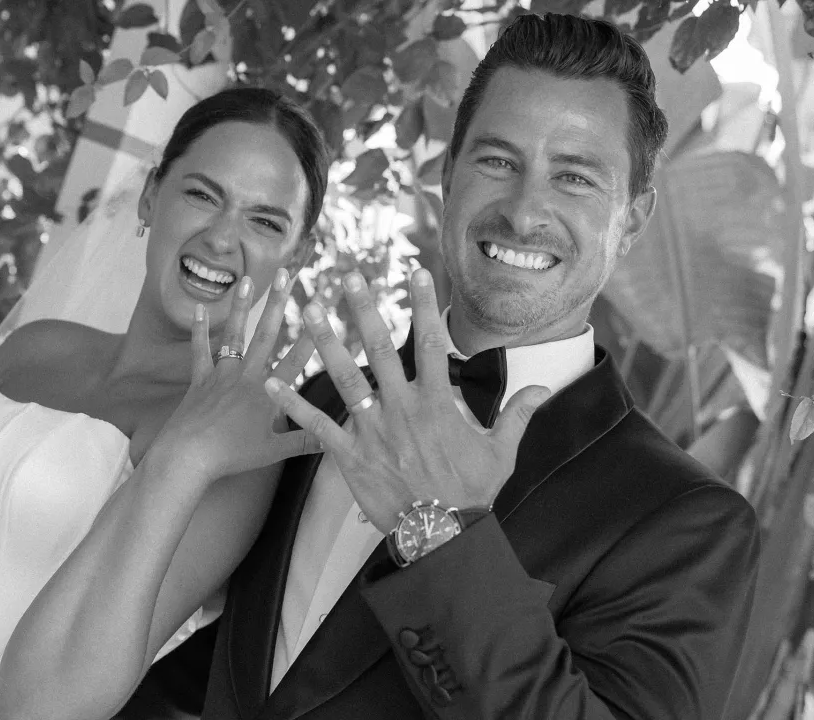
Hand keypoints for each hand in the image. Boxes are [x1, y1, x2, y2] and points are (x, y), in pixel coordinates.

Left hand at [149, 268, 321, 481]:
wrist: (188, 456)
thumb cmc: (232, 456)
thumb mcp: (274, 452)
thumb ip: (305, 441)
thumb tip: (335, 438)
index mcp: (267, 393)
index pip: (296, 359)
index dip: (313, 335)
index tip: (324, 310)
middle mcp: (246, 377)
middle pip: (266, 334)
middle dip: (278, 302)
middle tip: (286, 274)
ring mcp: (221, 375)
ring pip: (234, 334)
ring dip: (241, 306)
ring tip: (247, 279)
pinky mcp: (199, 380)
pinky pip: (199, 350)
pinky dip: (199, 329)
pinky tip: (199, 307)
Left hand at [263, 269, 550, 532]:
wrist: (442, 535)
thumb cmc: (472, 493)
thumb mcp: (502, 451)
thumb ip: (517, 414)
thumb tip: (542, 389)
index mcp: (437, 402)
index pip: (430, 341)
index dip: (424, 303)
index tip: (416, 271)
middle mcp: (402, 407)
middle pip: (379, 347)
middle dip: (363, 308)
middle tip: (347, 276)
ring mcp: (373, 430)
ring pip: (344, 376)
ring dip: (324, 341)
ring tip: (308, 309)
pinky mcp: (350, 455)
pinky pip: (316, 425)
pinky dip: (292, 403)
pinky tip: (270, 382)